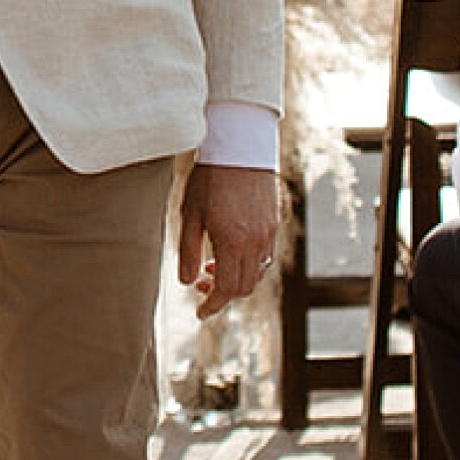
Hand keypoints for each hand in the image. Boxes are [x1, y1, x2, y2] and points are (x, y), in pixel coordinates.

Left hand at [179, 161, 279, 313]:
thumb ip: (187, 250)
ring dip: (235, 279)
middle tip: (201, 283)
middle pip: (244, 287)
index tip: (200, 312)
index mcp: (233, 243)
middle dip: (222, 294)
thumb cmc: (209, 178)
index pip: (226, 289)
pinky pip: (264, 257)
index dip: (212, 304)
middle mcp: (255, 243)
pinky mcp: (273, 224)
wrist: (240, 147)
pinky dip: (248, 265)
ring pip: (256, 274)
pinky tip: (230, 251)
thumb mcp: (190, 213)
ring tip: (211, 265)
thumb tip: (186, 281)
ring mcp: (268, 235)